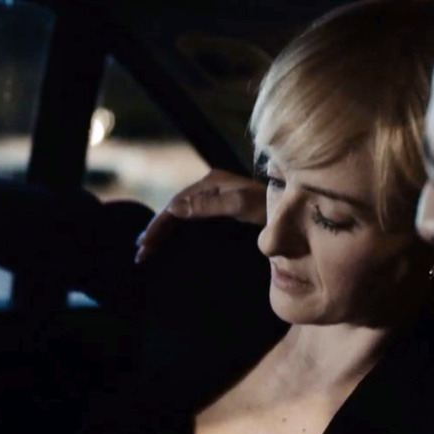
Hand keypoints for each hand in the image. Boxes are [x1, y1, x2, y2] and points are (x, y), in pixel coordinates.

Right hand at [135, 169, 266, 262]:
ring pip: (182, 217)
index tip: (147, 242)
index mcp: (211, 182)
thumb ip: (208, 206)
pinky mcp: (222, 213)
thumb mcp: (240, 205)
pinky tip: (168, 244)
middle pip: (176, 210)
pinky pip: (192, 223)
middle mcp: (210, 188)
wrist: (293, 214)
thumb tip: (173, 209)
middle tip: (141, 251)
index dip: (160, 223)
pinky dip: (177, 233)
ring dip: (164, 233)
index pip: (176, 203)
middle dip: (157, 230)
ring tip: (146, 250)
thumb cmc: (269, 207)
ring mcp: (216, 200)